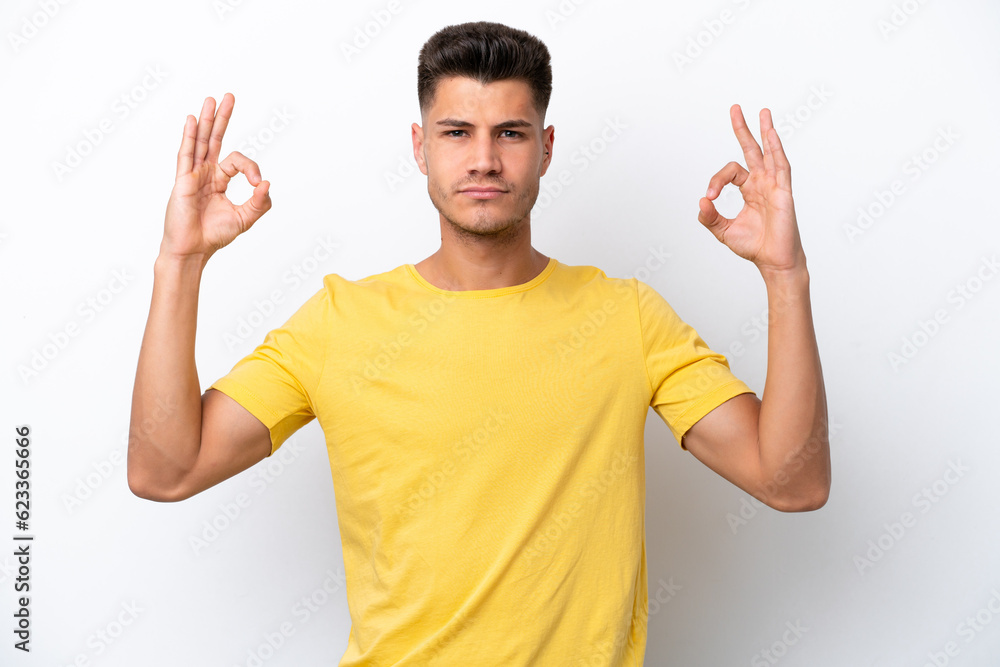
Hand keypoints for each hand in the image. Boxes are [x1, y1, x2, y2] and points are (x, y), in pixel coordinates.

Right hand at [160, 93, 271, 263]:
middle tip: (229, 96)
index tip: (258, 184)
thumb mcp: (245, 218)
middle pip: (215, 139)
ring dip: (206, 120)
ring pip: (201, 141)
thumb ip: (260, 202)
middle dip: (223, 118)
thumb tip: (268, 183)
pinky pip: (186, 154)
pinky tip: (192, 120)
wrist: (193, 249)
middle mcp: (206, 173)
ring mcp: (193, 175)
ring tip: (211, 99)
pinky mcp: (183, 181)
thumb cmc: (214, 235)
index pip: (237, 161)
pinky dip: (189, 136)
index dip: (251, 168)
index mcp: (219, 180)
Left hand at [697, 105, 804, 277]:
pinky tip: (771, 134)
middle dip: (743, 129)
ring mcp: (774, 185)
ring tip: (762, 112)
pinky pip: (781, 166)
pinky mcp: (783, 191)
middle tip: (734, 109)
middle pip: (752, 149)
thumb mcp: (723, 230)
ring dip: (765, 131)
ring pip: (769, 152)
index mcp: (750, 190)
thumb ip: (709, 217)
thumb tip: (700, 201)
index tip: (708, 198)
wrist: (773, 261)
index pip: (730, 173)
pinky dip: (776, 149)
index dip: (716, 181)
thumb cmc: (754, 246)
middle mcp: (762, 183)